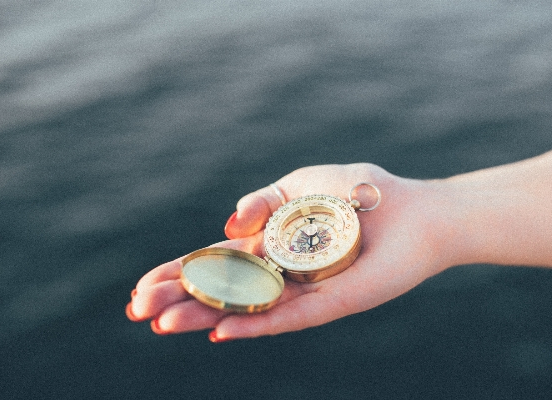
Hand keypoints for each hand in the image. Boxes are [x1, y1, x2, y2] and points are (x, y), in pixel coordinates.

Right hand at [126, 163, 452, 340]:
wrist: (414, 209)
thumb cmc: (359, 191)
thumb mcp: (299, 182)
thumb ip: (261, 199)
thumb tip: (228, 223)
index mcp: (269, 242)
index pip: (213, 262)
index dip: (176, 272)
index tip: (140, 287)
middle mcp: (279, 271)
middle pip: (220, 289)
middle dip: (177, 298)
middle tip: (137, 311)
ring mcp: (302, 290)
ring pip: (245, 308)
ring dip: (203, 316)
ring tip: (163, 324)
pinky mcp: (329, 303)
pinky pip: (287, 318)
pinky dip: (253, 325)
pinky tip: (220, 331)